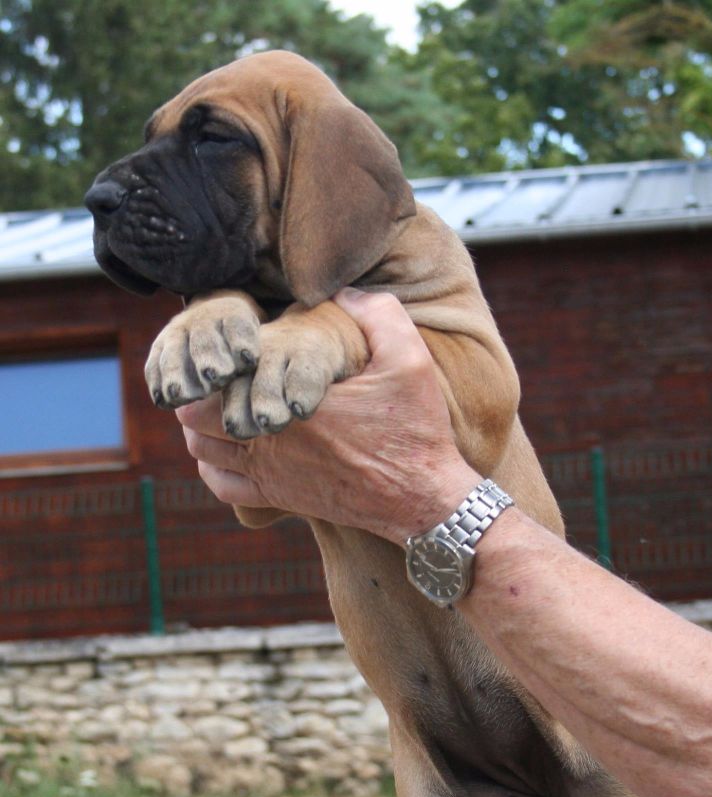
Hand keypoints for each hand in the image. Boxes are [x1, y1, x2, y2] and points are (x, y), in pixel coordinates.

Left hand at [176, 288, 479, 543]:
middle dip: (202, 392)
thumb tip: (341, 291)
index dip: (218, 363)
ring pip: (203, 451)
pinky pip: (223, 487)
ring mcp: (272, 474)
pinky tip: (232, 448)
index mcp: (293, 403)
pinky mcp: (280, 498)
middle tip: (222, 374)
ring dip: (203, 427)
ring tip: (225, 404)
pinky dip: (214, 467)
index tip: (233, 350)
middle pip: (197, 417)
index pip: (221, 381)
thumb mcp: (409, 359)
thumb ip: (377, 314)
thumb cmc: (415, 429)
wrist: (422, 498)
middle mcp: (272, 442)